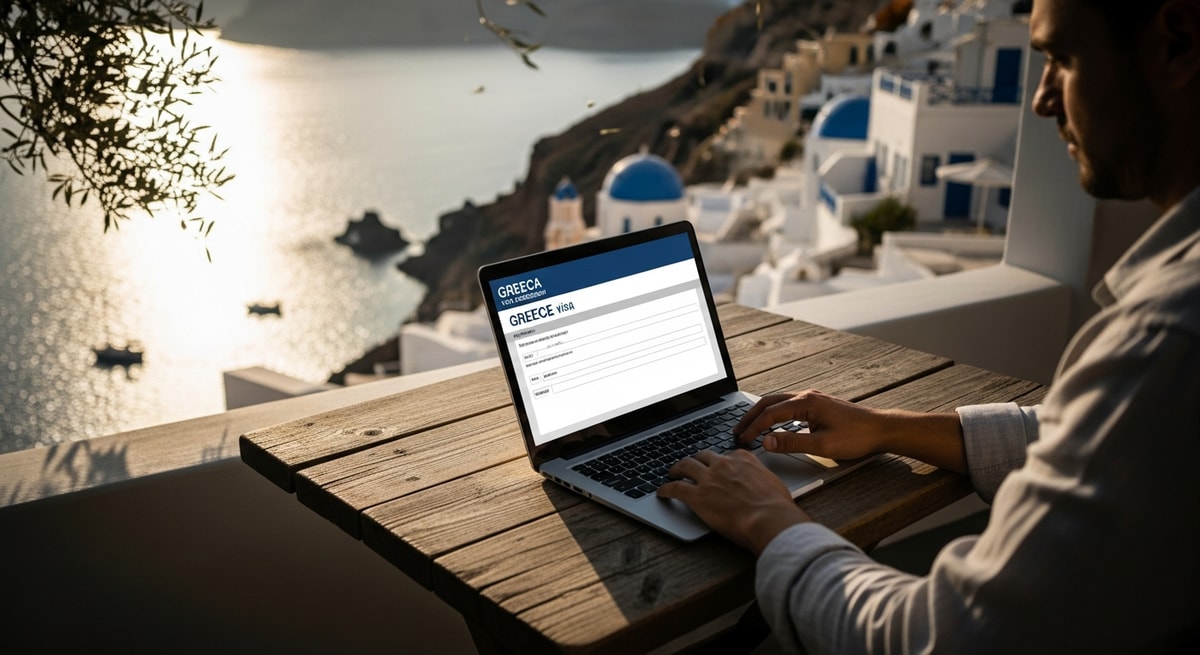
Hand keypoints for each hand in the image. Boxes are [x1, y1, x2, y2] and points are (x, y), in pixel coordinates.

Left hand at [657, 450, 810, 553]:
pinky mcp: (697, 496)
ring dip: (676, 469)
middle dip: (695, 460)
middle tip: (690, 466)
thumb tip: (763, 487)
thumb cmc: (777, 507)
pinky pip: (675, 488)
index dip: (719, 461)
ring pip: (685, 466)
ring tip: (672, 473)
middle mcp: (724, 464)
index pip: (727, 454)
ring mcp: (709, 478)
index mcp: (743, 459)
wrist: (769, 518)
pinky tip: (662, 492)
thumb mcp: (774, 484)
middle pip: (703, 456)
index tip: (716, 465)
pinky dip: (666, 489)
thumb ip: (762, 480)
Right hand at [735, 389, 968, 473]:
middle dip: (751, 417)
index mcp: (806, 403)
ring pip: (778, 402)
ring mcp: (813, 399)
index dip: (753, 427)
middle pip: (769, 402)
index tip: (742, 440)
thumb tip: (767, 442)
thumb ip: (792, 443)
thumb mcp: (823, 445)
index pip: (770, 414)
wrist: (882, 429)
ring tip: (748, 428)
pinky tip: (772, 425)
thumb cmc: (857, 437)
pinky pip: (788, 406)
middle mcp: (807, 396)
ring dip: (761, 414)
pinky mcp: (818, 405)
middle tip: (736, 431)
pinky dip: (774, 414)